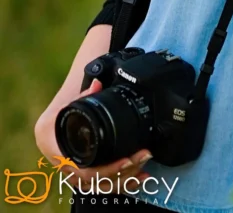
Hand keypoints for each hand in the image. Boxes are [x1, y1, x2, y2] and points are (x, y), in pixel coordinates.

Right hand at [34, 79, 152, 194]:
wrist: (51, 125)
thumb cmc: (59, 115)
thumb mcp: (68, 104)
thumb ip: (84, 95)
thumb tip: (97, 83)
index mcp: (55, 148)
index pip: (83, 169)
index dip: (106, 169)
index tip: (126, 160)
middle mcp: (63, 166)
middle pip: (96, 180)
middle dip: (122, 172)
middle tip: (141, 158)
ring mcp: (74, 174)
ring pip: (101, 186)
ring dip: (125, 180)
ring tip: (144, 170)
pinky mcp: (84, 177)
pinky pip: (102, 186)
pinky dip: (121, 185)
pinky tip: (138, 179)